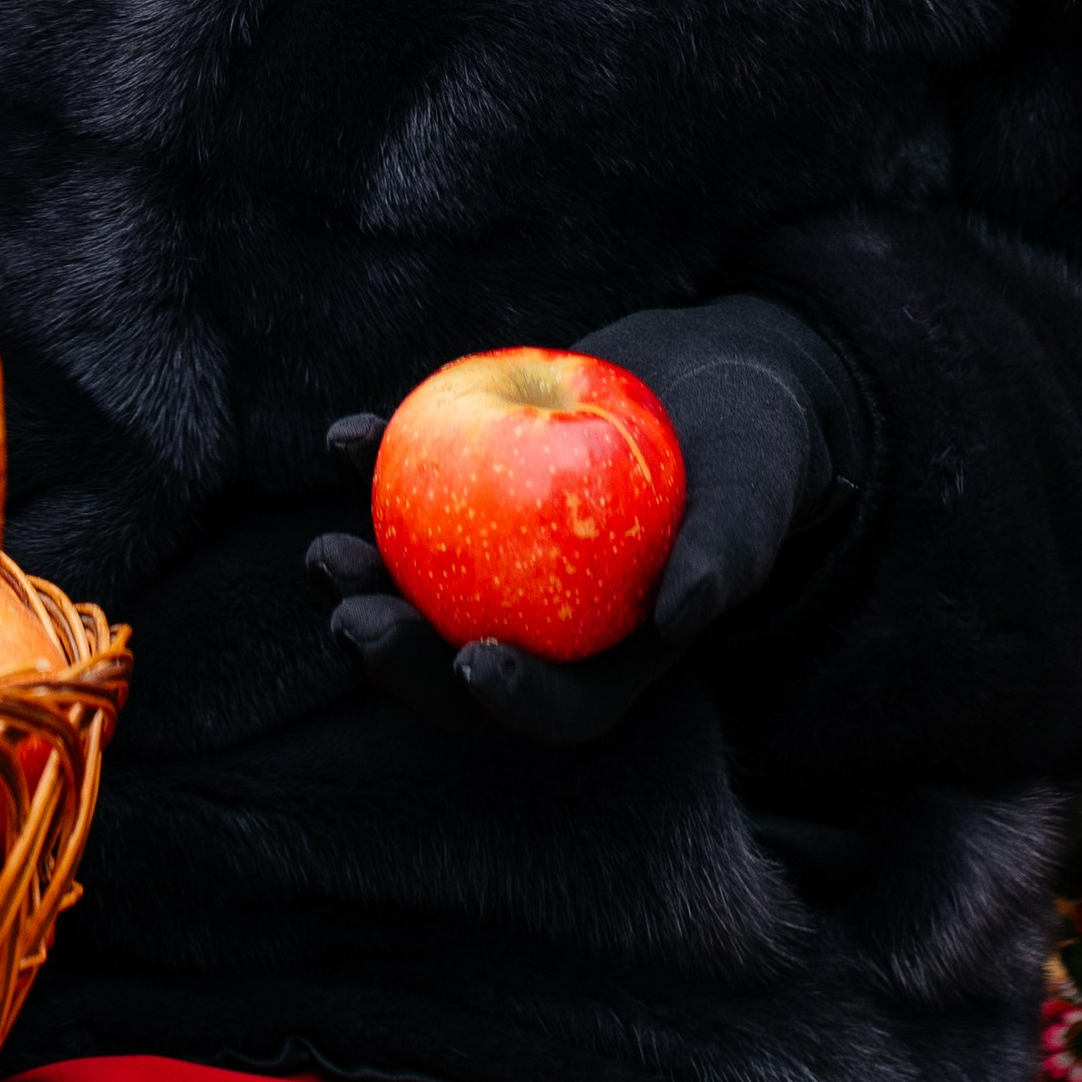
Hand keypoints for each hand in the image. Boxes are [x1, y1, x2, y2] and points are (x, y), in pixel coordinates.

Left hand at [310, 301, 869, 745]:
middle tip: (352, 619)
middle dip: (401, 662)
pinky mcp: (476, 498)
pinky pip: (415, 496)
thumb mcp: (758, 492)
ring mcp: (505, 566)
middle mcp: (551, 626)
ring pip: (421, 595)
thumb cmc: (754, 443)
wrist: (716, 374)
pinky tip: (343, 438)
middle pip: (465, 665)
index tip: (472, 660)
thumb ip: (728, 552)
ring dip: (365, 585)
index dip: (512, 700)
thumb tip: (682, 615)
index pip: (561, 707)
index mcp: (618, 658)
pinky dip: (376, 469)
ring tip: (323, 556)